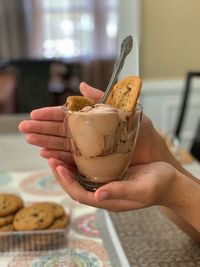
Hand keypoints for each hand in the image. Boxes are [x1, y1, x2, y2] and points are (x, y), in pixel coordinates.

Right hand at [18, 82, 166, 165]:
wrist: (153, 153)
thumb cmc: (142, 131)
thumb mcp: (123, 111)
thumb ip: (102, 98)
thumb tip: (81, 85)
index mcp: (93, 120)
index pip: (67, 116)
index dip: (50, 114)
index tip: (34, 114)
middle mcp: (88, 135)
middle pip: (60, 130)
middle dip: (42, 128)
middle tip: (24, 128)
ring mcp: (89, 149)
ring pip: (63, 145)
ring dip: (45, 142)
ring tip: (31, 141)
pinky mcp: (92, 164)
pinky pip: (72, 160)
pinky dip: (59, 157)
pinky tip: (47, 155)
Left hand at [48, 158, 176, 211]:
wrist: (169, 182)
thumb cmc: (158, 185)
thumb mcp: (141, 189)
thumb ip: (120, 193)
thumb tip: (98, 195)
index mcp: (109, 200)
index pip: (80, 194)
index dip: (66, 182)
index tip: (56, 166)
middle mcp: (104, 193)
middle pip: (76, 186)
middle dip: (61, 174)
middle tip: (50, 157)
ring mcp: (106, 184)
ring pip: (81, 178)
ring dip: (68, 167)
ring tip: (56, 153)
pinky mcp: (111, 175)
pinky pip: (90, 170)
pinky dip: (80, 162)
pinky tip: (76, 151)